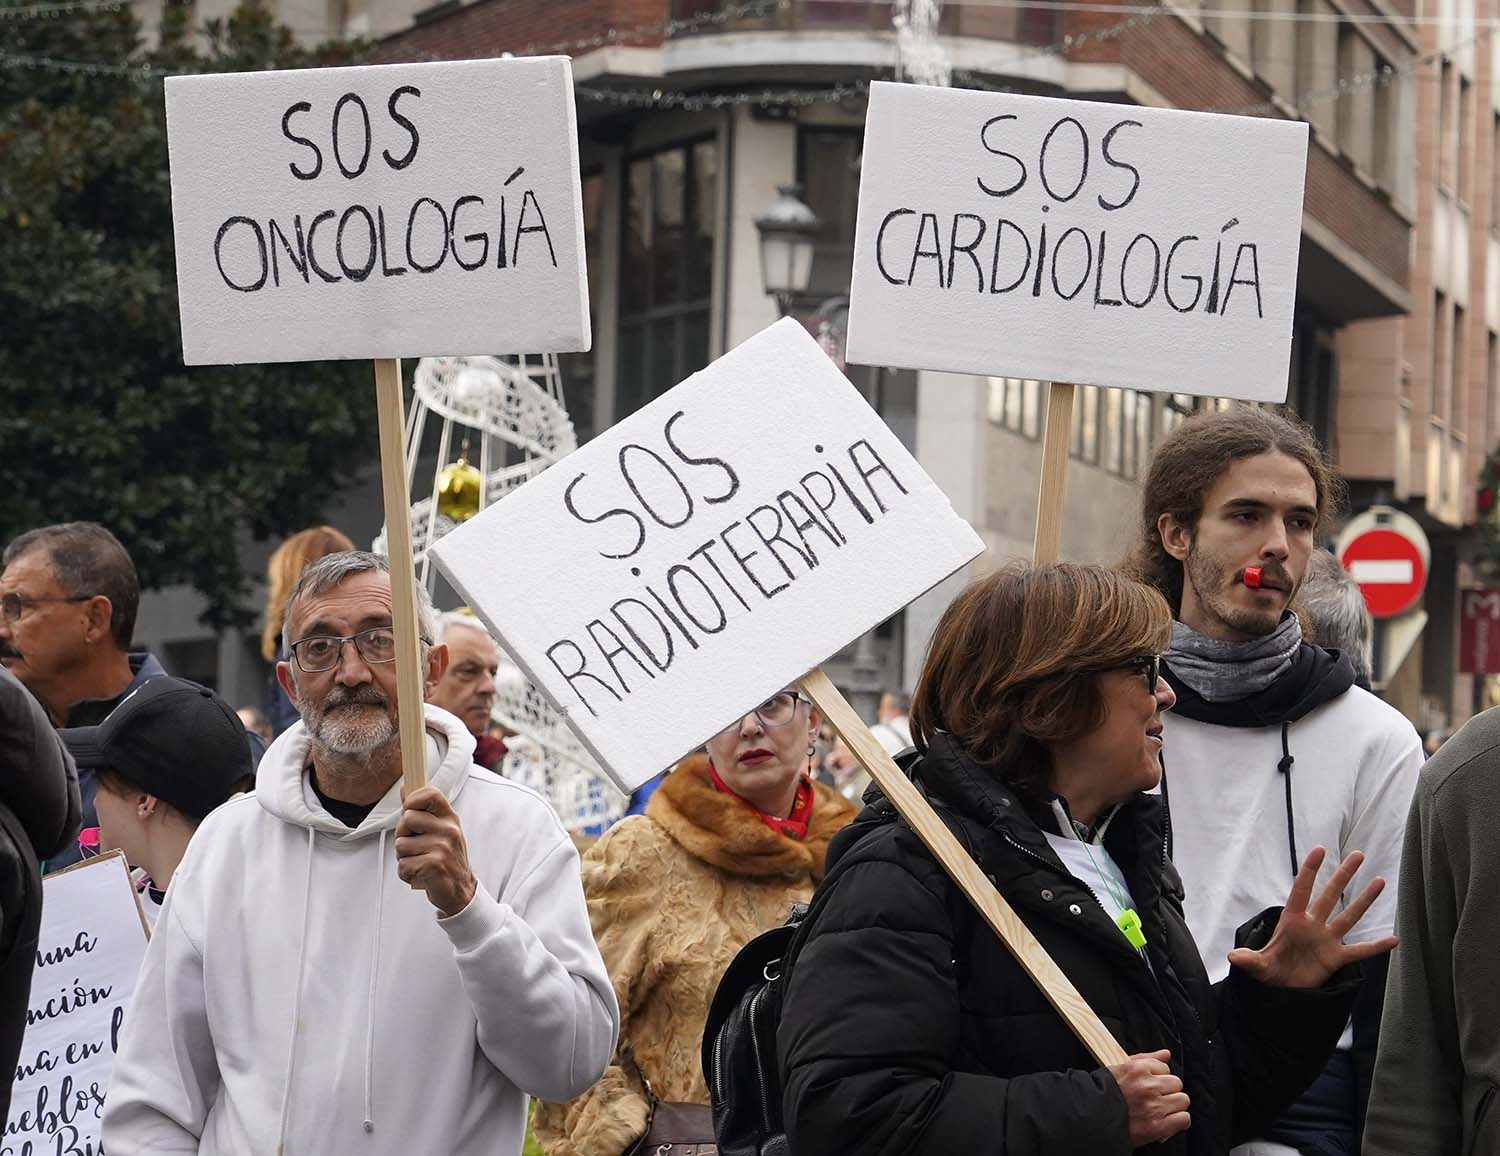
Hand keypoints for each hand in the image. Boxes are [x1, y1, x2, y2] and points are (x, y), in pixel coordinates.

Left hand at [396, 784, 477, 917]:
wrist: (460, 891)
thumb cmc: (446, 859)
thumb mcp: (440, 831)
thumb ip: (421, 810)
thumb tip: (404, 788)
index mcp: (449, 818)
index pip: (430, 794)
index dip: (412, 799)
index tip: (408, 809)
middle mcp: (448, 829)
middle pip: (407, 818)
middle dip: (402, 835)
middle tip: (414, 846)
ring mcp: (443, 847)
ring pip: (401, 844)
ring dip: (403, 857)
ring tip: (418, 861)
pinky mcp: (434, 865)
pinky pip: (403, 864)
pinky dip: (406, 873)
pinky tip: (418, 874)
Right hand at [1106, 1049, 1190, 1146]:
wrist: (1093, 1118)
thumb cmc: (1104, 1094)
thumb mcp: (1120, 1068)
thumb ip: (1146, 1058)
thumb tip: (1165, 1054)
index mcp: (1137, 1069)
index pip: (1164, 1067)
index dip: (1158, 1077)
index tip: (1151, 1084)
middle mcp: (1148, 1086)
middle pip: (1176, 1083)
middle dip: (1168, 1090)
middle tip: (1157, 1097)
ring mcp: (1154, 1107)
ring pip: (1182, 1100)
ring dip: (1174, 1105)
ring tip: (1162, 1109)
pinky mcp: (1157, 1126)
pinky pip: (1184, 1119)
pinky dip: (1178, 1120)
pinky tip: (1168, 1120)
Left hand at [1226, 846, 1397, 988]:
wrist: (1282, 991)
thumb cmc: (1269, 971)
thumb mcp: (1257, 966)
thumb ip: (1249, 959)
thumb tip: (1234, 957)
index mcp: (1292, 921)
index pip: (1301, 890)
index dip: (1309, 870)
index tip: (1320, 849)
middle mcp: (1312, 926)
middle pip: (1329, 895)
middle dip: (1343, 875)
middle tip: (1358, 854)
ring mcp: (1326, 940)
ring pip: (1348, 916)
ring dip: (1364, 900)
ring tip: (1380, 881)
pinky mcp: (1336, 958)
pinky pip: (1360, 951)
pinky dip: (1376, 946)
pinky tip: (1395, 939)